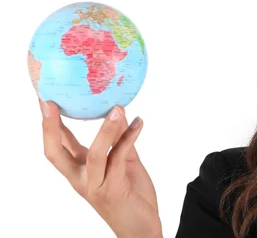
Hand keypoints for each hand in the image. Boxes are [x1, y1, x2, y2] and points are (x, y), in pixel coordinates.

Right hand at [39, 99, 162, 237]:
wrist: (141, 227)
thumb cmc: (130, 195)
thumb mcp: (123, 162)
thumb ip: (119, 140)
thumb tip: (117, 112)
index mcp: (80, 170)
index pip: (58, 145)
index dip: (50, 125)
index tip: (45, 102)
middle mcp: (82, 178)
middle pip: (56, 153)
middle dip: (51, 128)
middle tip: (51, 104)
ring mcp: (95, 185)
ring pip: (95, 153)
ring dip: (106, 129)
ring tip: (117, 107)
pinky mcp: (113, 189)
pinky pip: (120, 158)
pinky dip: (129, 138)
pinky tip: (138, 123)